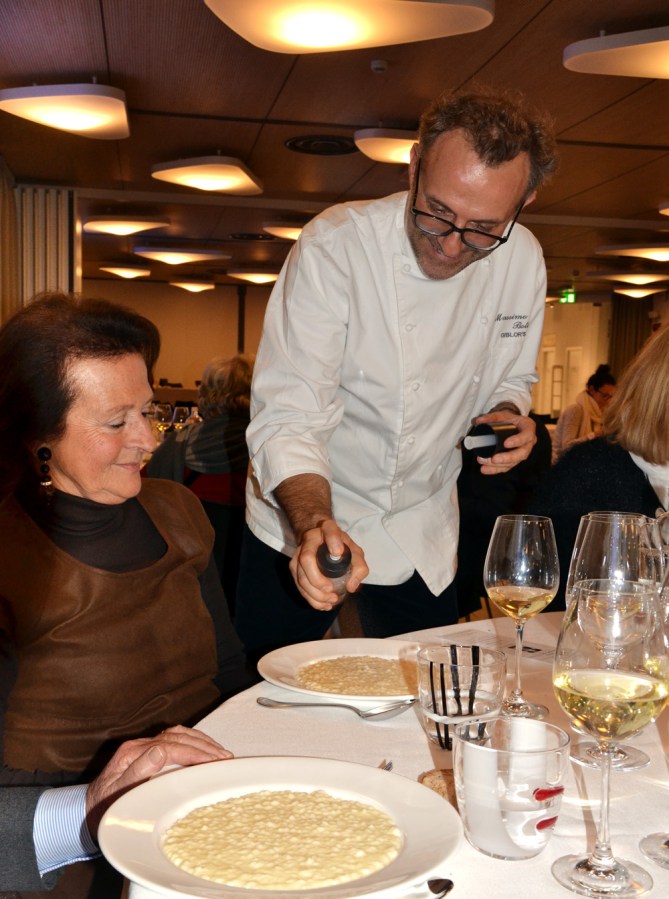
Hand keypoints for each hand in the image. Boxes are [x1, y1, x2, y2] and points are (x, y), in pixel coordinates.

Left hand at [85, 725, 232, 838]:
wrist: (87, 811)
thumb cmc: (103, 808)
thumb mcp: (116, 795)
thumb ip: (135, 772)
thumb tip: (159, 751)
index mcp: (132, 753)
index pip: (171, 746)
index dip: (195, 753)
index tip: (214, 761)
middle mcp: (139, 745)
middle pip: (178, 737)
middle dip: (204, 746)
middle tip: (225, 757)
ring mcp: (143, 745)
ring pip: (178, 734)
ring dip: (201, 741)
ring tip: (221, 752)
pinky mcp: (147, 750)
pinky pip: (175, 738)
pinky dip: (193, 741)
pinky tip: (204, 748)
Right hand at [289, 518, 368, 610]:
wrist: (320, 542)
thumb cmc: (340, 547)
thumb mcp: (354, 552)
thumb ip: (359, 566)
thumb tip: (351, 586)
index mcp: (327, 529)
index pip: (329, 530)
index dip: (332, 540)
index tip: (338, 552)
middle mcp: (309, 540)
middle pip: (306, 559)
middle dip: (318, 580)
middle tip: (332, 592)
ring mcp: (298, 554)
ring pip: (300, 575)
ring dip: (314, 594)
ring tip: (331, 601)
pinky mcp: (294, 567)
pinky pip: (298, 585)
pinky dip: (311, 599)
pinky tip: (323, 605)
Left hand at [473, 410, 535, 474]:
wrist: (512, 426)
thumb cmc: (509, 420)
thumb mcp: (502, 415)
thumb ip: (490, 417)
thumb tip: (478, 421)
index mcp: (528, 428)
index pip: (527, 435)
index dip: (518, 440)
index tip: (506, 443)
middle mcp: (528, 442)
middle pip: (522, 453)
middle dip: (507, 458)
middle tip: (494, 459)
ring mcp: (522, 453)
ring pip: (513, 462)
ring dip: (498, 465)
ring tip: (483, 462)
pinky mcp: (515, 460)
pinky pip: (507, 467)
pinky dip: (495, 469)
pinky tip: (484, 469)